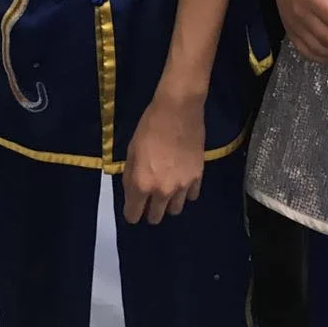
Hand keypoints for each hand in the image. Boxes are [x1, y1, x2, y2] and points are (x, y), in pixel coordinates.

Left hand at [123, 95, 204, 224]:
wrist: (178, 109)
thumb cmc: (150, 126)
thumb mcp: (131, 150)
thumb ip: (130, 175)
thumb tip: (132, 191)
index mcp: (141, 184)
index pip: (133, 215)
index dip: (131, 211)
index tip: (134, 204)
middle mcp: (162, 190)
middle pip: (155, 217)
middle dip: (149, 210)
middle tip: (150, 196)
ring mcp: (182, 186)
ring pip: (174, 210)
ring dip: (168, 203)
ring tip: (167, 188)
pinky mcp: (197, 177)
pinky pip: (191, 196)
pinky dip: (185, 192)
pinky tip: (182, 179)